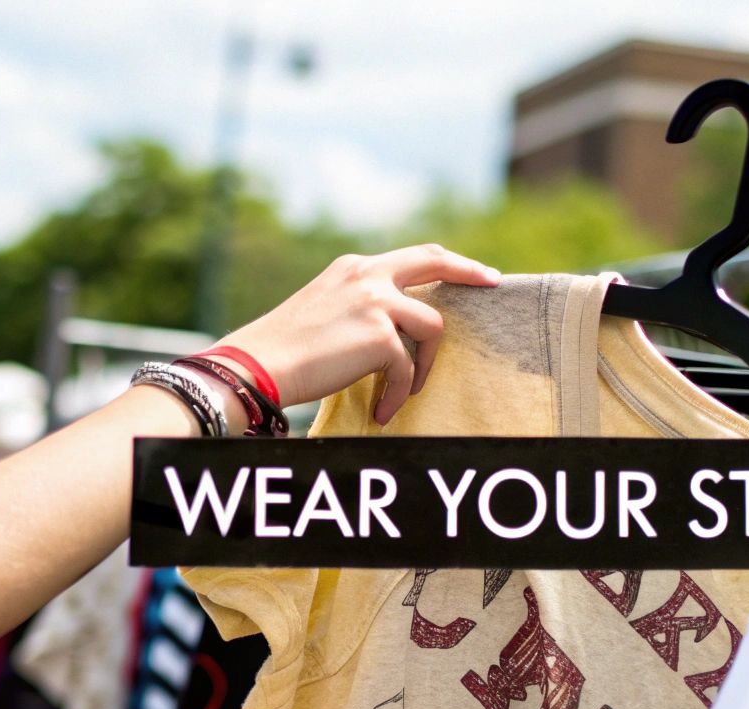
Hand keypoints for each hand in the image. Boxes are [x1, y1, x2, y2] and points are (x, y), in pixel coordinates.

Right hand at [214, 244, 499, 423]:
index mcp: (354, 267)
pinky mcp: (379, 335)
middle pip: (435, 261)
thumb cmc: (282, 348)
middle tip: (491, 284)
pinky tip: (383, 411)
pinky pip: (406, 369)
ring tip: (406, 387)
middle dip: (469, 271)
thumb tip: (391, 328)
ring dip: (424, 362)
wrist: (257, 366)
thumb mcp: (323, 306)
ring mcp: (376, 302)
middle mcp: (368, 275)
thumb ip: (358, 304)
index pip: (412, 257)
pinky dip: (398, 393)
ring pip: (431, 326)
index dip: (447, 264)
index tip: (470, 272)